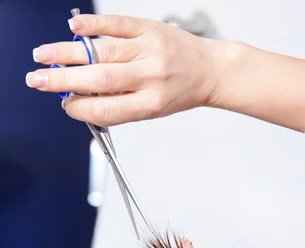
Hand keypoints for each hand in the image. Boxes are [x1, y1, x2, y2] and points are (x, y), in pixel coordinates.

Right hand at [27, 14, 224, 126]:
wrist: (209, 70)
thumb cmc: (178, 92)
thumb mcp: (152, 109)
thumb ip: (120, 105)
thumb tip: (80, 100)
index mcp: (150, 104)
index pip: (107, 109)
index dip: (80, 109)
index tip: (64, 105)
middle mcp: (150, 78)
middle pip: (99, 79)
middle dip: (63, 80)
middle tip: (38, 80)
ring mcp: (149, 50)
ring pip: (102, 51)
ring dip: (67, 52)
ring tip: (43, 55)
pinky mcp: (149, 28)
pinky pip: (117, 24)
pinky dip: (93, 25)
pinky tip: (73, 27)